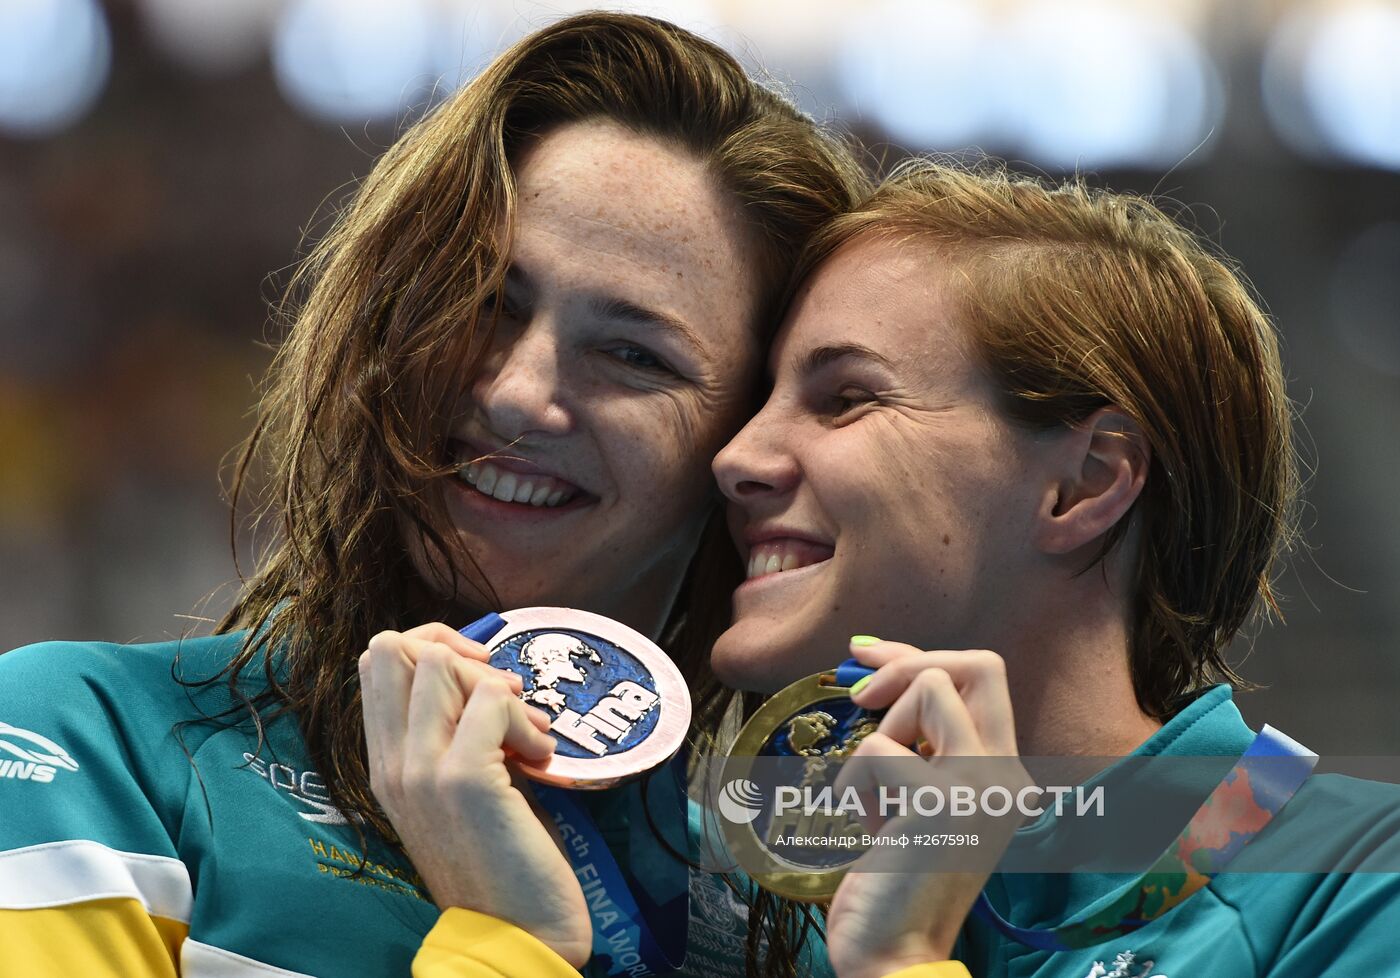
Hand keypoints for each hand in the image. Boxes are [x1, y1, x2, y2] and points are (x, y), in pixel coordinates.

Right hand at [359, 623, 591, 966]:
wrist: (516, 933)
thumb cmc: (499, 860)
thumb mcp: (458, 789)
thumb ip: (454, 735)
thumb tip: (489, 678)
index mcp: (384, 765)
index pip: (376, 661)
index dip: (431, 646)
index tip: (481, 679)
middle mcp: (391, 763)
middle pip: (393, 647)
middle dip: (461, 654)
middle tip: (506, 699)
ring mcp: (421, 770)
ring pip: (439, 663)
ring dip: (499, 687)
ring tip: (528, 734)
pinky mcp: (463, 779)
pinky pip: (492, 699)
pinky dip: (526, 719)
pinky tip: (540, 758)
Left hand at [825, 639, 1026, 977]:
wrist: (896, 955)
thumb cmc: (896, 881)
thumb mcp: (916, 799)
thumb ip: (915, 743)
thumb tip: (873, 667)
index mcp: (1005, 772)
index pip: (981, 676)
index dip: (917, 655)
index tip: (866, 656)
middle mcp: (1007, 773)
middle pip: (980, 663)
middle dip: (908, 664)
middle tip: (861, 698)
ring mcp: (982, 785)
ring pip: (928, 689)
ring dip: (878, 736)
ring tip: (873, 798)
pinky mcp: (943, 802)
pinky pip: (877, 749)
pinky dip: (853, 784)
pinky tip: (867, 829)